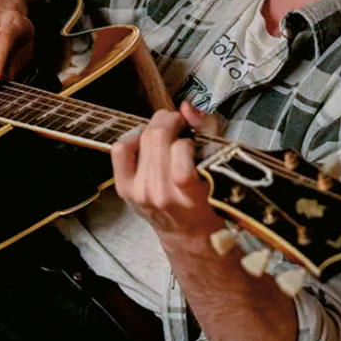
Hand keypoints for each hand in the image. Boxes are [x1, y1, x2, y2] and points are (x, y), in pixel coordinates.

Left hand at [112, 103, 225, 246]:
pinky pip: (121, 150)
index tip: (194, 132)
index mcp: (190, 193)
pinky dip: (132, 138)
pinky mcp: (125, 189)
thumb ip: (208, 133)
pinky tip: (145, 142)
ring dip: (156, 128)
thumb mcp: (219, 169)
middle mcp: (161, 194)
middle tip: (179, 123)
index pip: (181, 149)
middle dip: (171, 121)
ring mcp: (140, 192)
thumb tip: (188, 107)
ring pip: (142, 139)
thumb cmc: (209, 202)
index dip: (189, 133)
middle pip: (157, 137)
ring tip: (167, 133)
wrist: (187, 233)